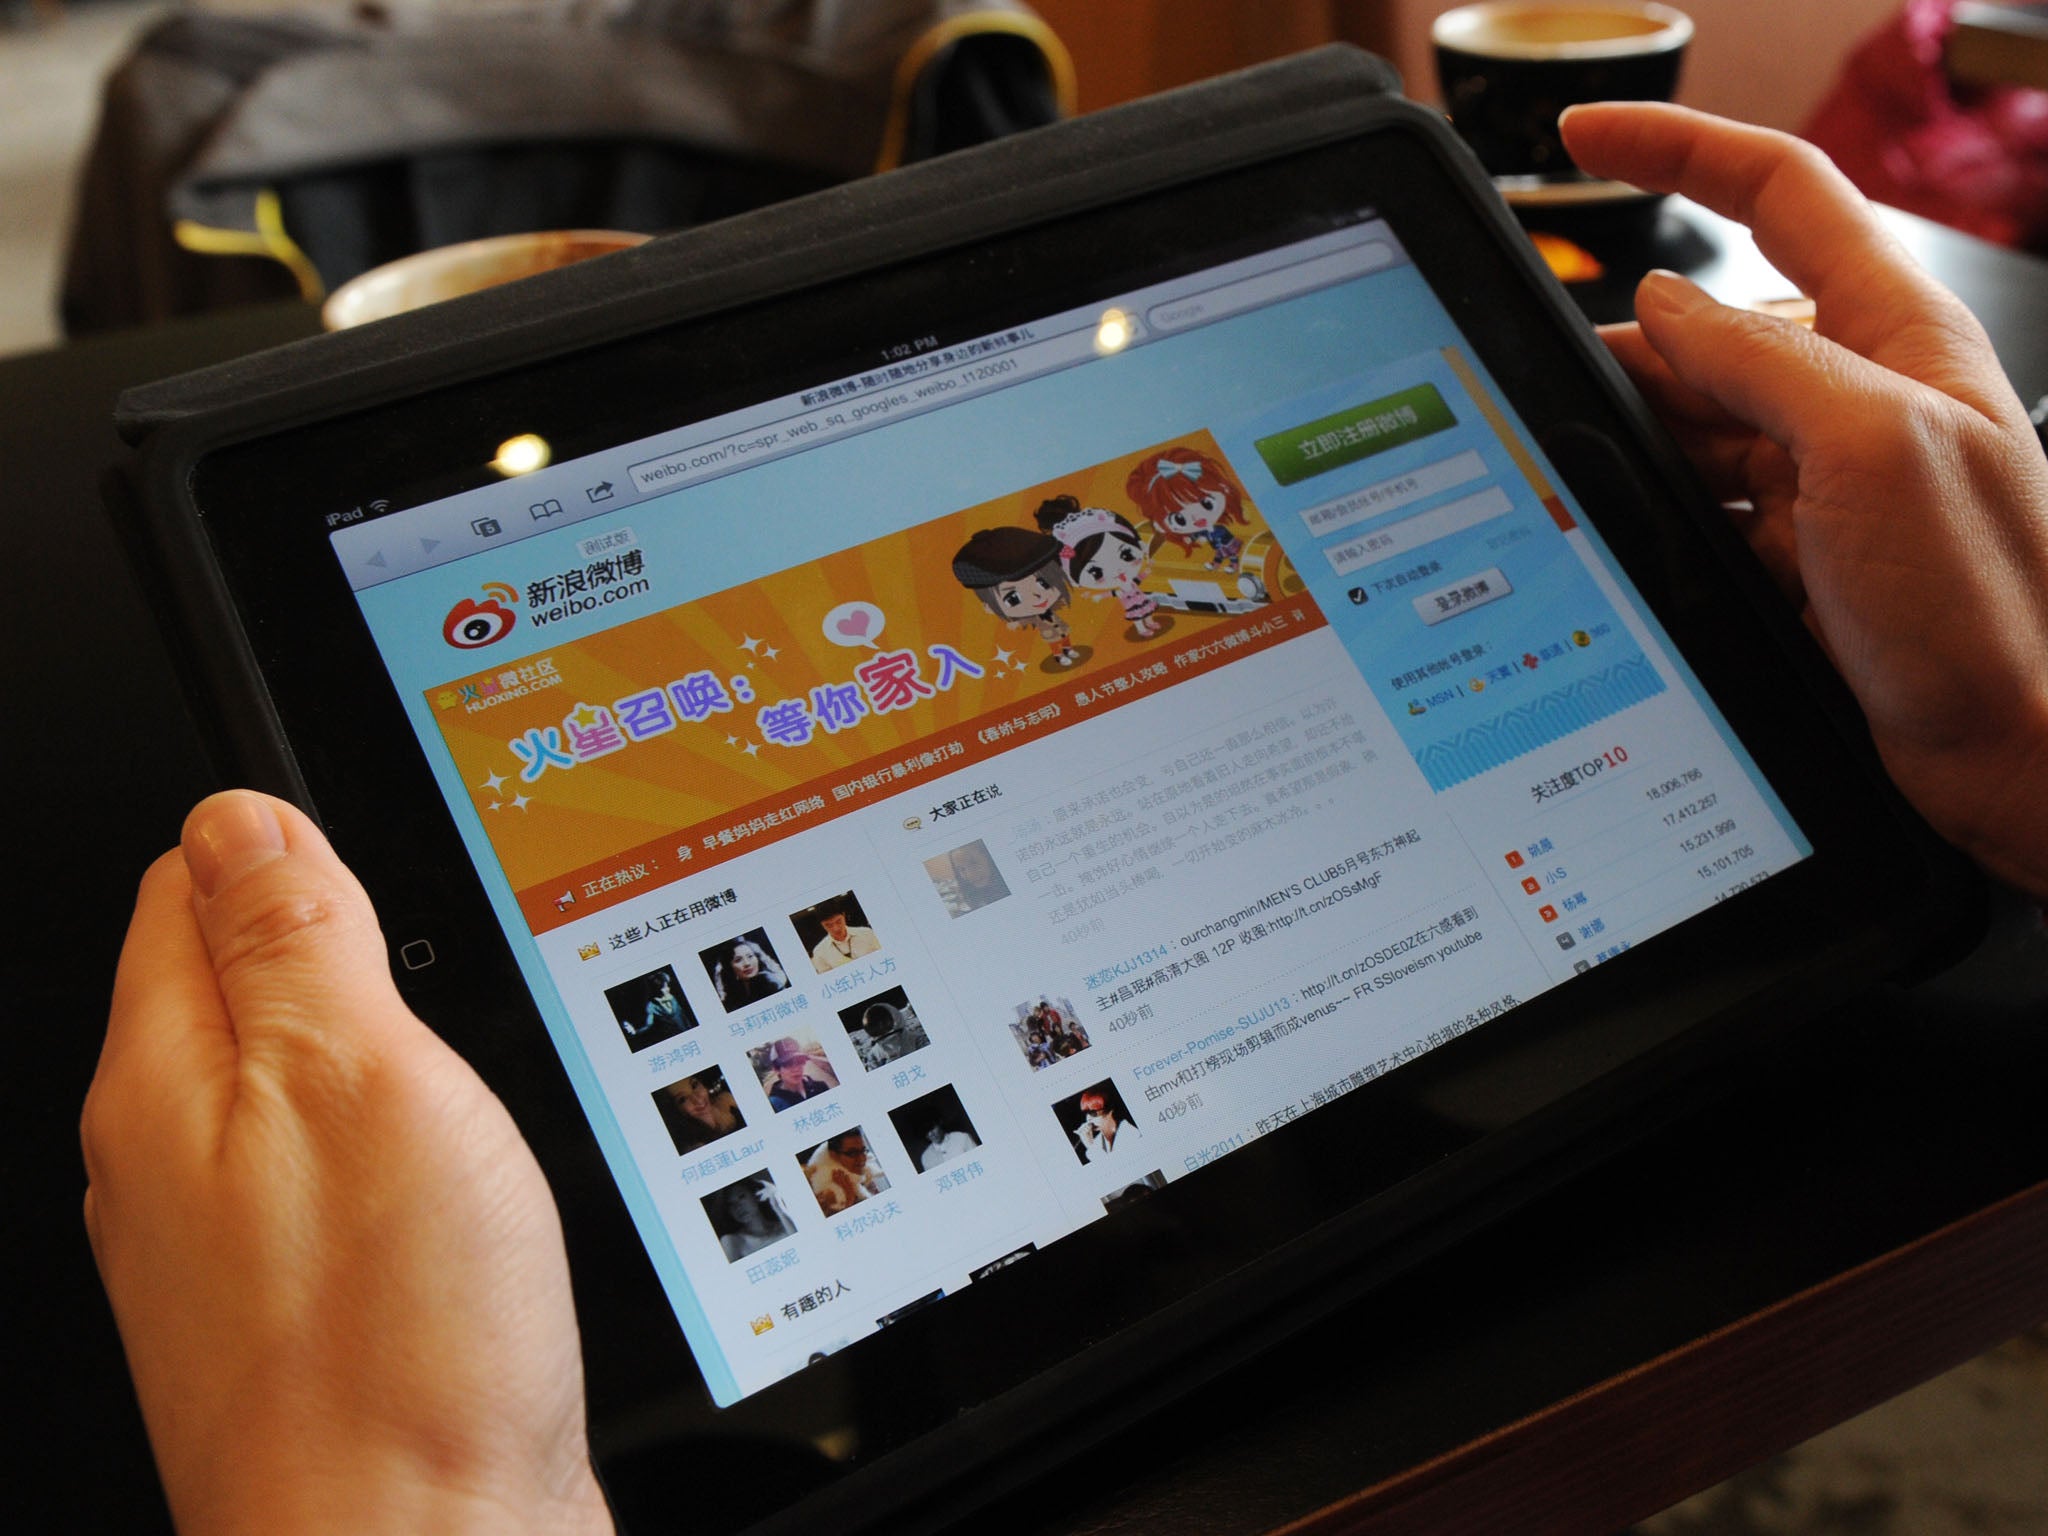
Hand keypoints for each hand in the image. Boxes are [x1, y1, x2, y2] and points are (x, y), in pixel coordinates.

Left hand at [82, 791, 612, 1535]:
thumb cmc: (390, 1346)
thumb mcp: (360, 1079)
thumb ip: (298, 940)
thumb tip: (243, 819)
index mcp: (170, 1083)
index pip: (186, 890)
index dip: (286, 843)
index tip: (373, 850)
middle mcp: (177, 1164)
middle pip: (240, 985)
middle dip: (341, 946)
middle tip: (440, 956)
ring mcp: (240, 1245)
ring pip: (302, 1087)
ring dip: (381, 1051)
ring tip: (463, 1057)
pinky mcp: (311, 1309)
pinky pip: (345, 1178)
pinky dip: (404, 1146)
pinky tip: (464, 1173)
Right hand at [1561, 103, 2047, 896]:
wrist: (2024, 753)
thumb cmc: (1990, 602)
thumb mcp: (1869, 447)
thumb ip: (1762, 360)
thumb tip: (1665, 304)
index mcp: (1890, 334)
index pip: (1777, 193)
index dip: (1675, 148)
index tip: (1580, 137)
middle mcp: (1855, 395)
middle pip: (1709, 324)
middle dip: (1625, 343)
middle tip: (1542, 379)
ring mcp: (1823, 480)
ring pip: (1693, 423)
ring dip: (1633, 439)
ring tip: (1576, 470)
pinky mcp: (1799, 558)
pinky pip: (1702, 507)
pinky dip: (1655, 511)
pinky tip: (1624, 530)